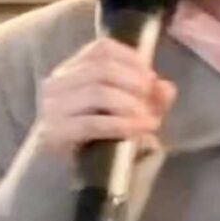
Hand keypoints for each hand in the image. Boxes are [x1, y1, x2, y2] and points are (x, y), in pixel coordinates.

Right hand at [33, 37, 175, 157]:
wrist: (70, 172)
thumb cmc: (97, 135)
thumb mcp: (125, 109)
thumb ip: (148, 96)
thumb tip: (166, 88)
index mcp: (71, 68)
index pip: (101, 49)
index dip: (130, 58)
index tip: (151, 77)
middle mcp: (57, 82)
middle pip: (102, 69)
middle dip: (134, 83)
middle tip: (152, 101)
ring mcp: (52, 107)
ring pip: (98, 92)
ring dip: (130, 105)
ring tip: (149, 120)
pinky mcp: (55, 132)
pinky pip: (92, 123)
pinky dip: (120, 125)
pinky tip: (138, 130)